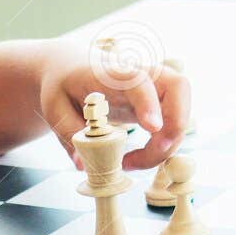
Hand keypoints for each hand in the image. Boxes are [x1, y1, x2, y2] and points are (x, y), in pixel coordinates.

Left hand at [37, 36, 191, 169]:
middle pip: (179, 88)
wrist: (69, 69)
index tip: (152, 127)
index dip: (149, 103)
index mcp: (112, 72)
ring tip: (129, 162)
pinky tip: (135, 158)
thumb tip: (83, 164)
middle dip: (177, 122)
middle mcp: (141, 75)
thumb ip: (68, 132)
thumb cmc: (63, 84)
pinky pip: (173, 125)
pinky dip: (161, 147)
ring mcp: (153, 89)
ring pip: (181, 111)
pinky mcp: (157, 105)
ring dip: (166, 144)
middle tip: (158, 149)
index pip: (139, 81)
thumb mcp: (54, 106)